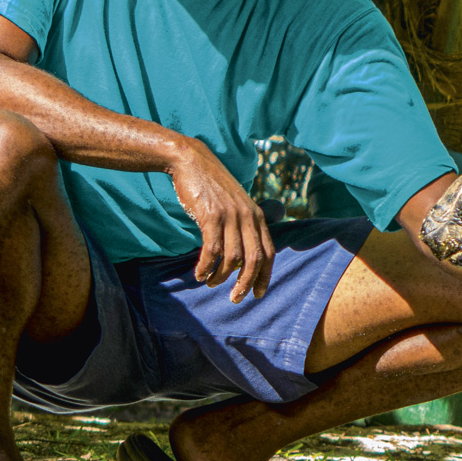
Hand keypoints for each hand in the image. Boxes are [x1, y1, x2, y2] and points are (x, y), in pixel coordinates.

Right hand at [168, 139, 274, 300]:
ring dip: (221, 277)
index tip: (258, 293)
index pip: (269, 252)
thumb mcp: (236, 204)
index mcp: (257, 216)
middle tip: (236, 299)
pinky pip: (211, 250)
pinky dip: (205, 266)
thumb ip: (243, 225)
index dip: (265, 276)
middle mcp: (248, 216)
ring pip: (232, 258)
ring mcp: (230, 216)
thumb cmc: (212, 187)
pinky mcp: (211, 216)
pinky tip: (199, 274)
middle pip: (254, 259)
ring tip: (210, 283)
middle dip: (246, 283)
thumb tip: (242, 257)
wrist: (192, 161)